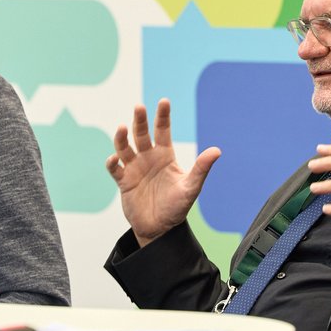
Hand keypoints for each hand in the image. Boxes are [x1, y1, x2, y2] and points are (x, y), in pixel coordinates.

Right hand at [105, 99, 221, 246]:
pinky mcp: (124, 181)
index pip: (163, 131)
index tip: (164, 101)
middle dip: (140, 120)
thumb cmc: (177, 207)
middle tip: (139, 107)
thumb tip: (217, 150)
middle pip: (141, 134)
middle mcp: (148, 158)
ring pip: (124, 147)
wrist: (160, 229)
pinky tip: (115, 159)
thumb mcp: (191, 187)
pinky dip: (113, 163)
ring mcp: (134, 168)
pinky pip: (115, 169)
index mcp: (165, 156)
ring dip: (122, 138)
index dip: (162, 116)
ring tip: (122, 128)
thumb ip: (201, 168)